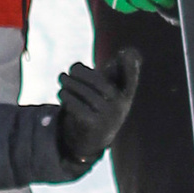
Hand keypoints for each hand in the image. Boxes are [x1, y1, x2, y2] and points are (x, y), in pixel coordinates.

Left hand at [53, 54, 140, 172]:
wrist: (94, 138)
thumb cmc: (101, 105)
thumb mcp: (110, 88)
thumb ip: (116, 70)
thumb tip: (131, 53)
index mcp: (125, 94)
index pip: (130, 79)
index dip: (130, 67)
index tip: (126, 53)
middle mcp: (120, 106)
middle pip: (99, 83)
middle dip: (81, 73)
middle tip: (69, 70)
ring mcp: (107, 118)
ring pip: (86, 94)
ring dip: (70, 84)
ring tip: (62, 79)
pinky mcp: (93, 126)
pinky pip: (78, 107)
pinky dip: (68, 98)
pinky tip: (62, 93)